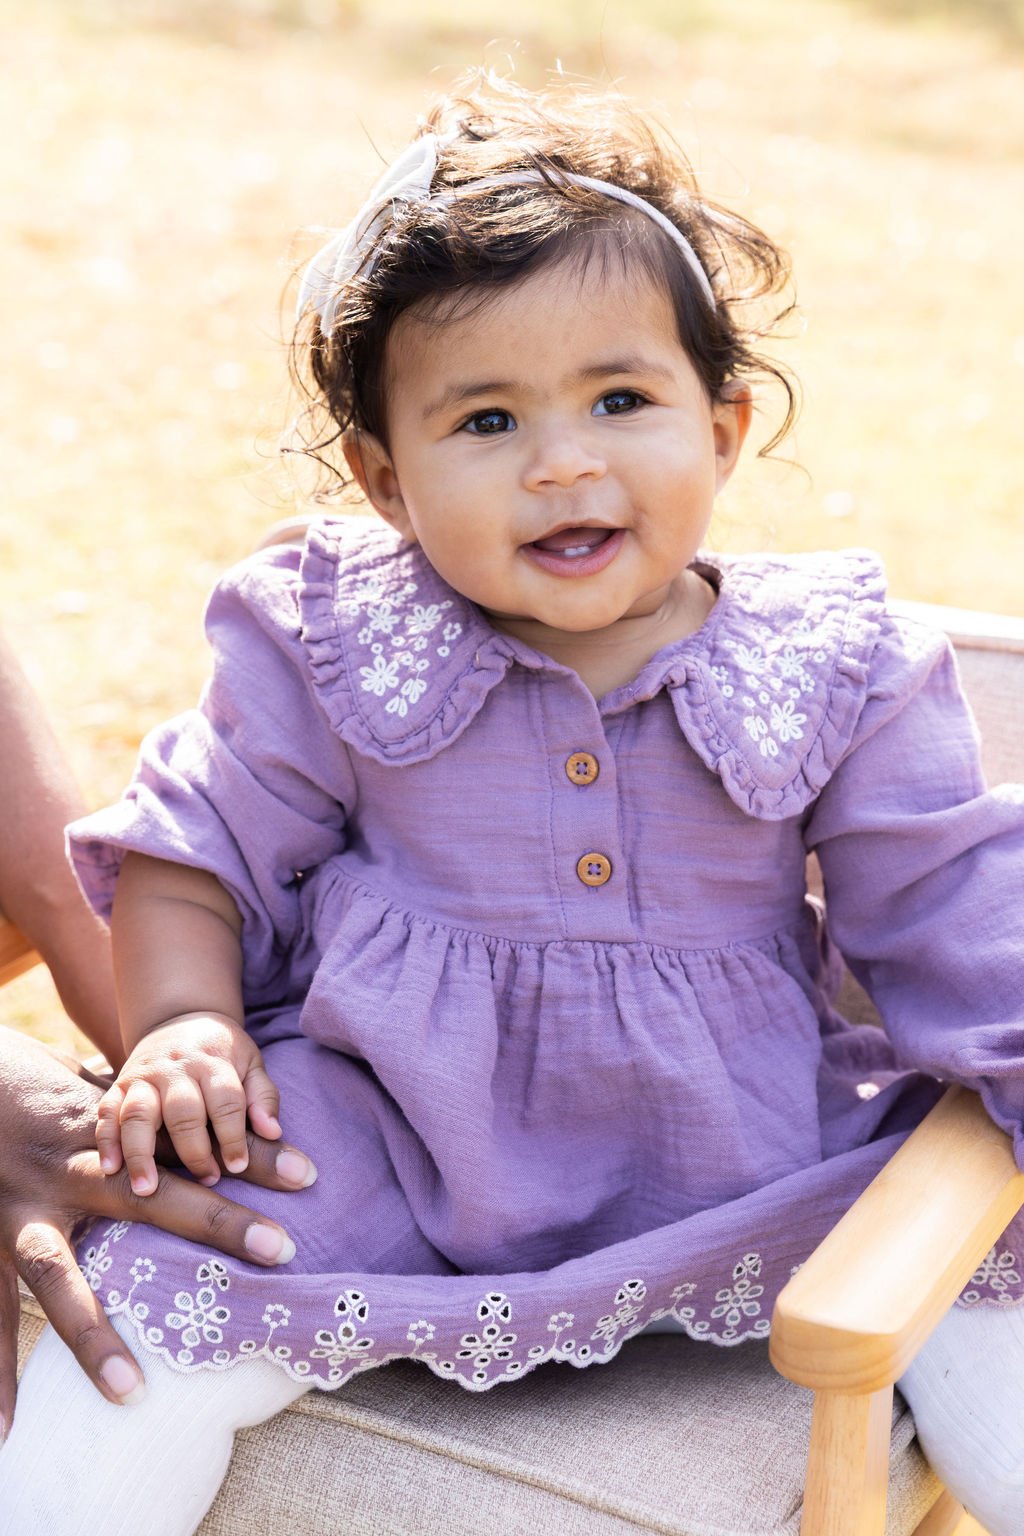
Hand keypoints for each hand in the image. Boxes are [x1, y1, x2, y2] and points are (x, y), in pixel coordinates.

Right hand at [0, 1025, 315, 1433]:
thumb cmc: (70, 1113)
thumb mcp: (131, 1115)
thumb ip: (196, 1138)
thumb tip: (290, 1159)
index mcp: (113, 1140)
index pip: (195, 1147)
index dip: (253, 1159)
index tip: (310, 1176)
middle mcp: (70, 1175)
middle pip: (146, 1198)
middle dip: (211, 1221)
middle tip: (278, 1250)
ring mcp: (19, 1218)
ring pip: (55, 1278)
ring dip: (90, 1336)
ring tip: (131, 1393)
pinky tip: (8, 1431)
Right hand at [96, 1013, 281, 1195]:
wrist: (182, 1019)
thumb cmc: (223, 1054)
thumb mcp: (251, 1065)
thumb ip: (263, 1098)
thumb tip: (272, 1132)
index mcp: (213, 1063)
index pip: (225, 1101)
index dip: (233, 1136)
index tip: (238, 1166)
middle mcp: (176, 1069)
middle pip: (183, 1111)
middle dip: (194, 1150)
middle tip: (207, 1180)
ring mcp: (144, 1077)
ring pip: (138, 1113)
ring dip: (141, 1152)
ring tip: (147, 1189)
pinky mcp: (120, 1085)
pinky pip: (107, 1112)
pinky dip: (107, 1140)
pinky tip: (111, 1169)